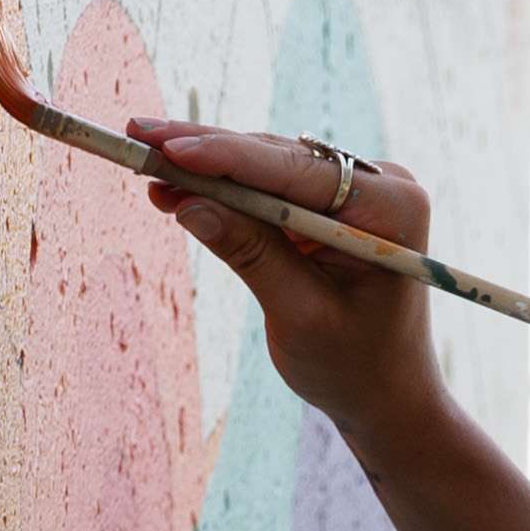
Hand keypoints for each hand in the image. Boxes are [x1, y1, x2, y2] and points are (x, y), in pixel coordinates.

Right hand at [129, 119, 444, 442]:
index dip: (228, 157)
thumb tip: (190, 204)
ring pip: (268, 166)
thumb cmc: (354, 366)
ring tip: (145, 159)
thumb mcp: (299, 314)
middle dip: (206, 152)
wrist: (387, 395)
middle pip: (278, 158)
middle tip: (139, 135)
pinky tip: (176, 185)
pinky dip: (224, 190)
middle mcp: (380, 186)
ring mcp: (357, 191)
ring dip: (207, 168)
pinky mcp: (331, 204)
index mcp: (390, 209)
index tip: (172, 146)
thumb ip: (250, 255)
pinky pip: (270, 186)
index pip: (296, 172)